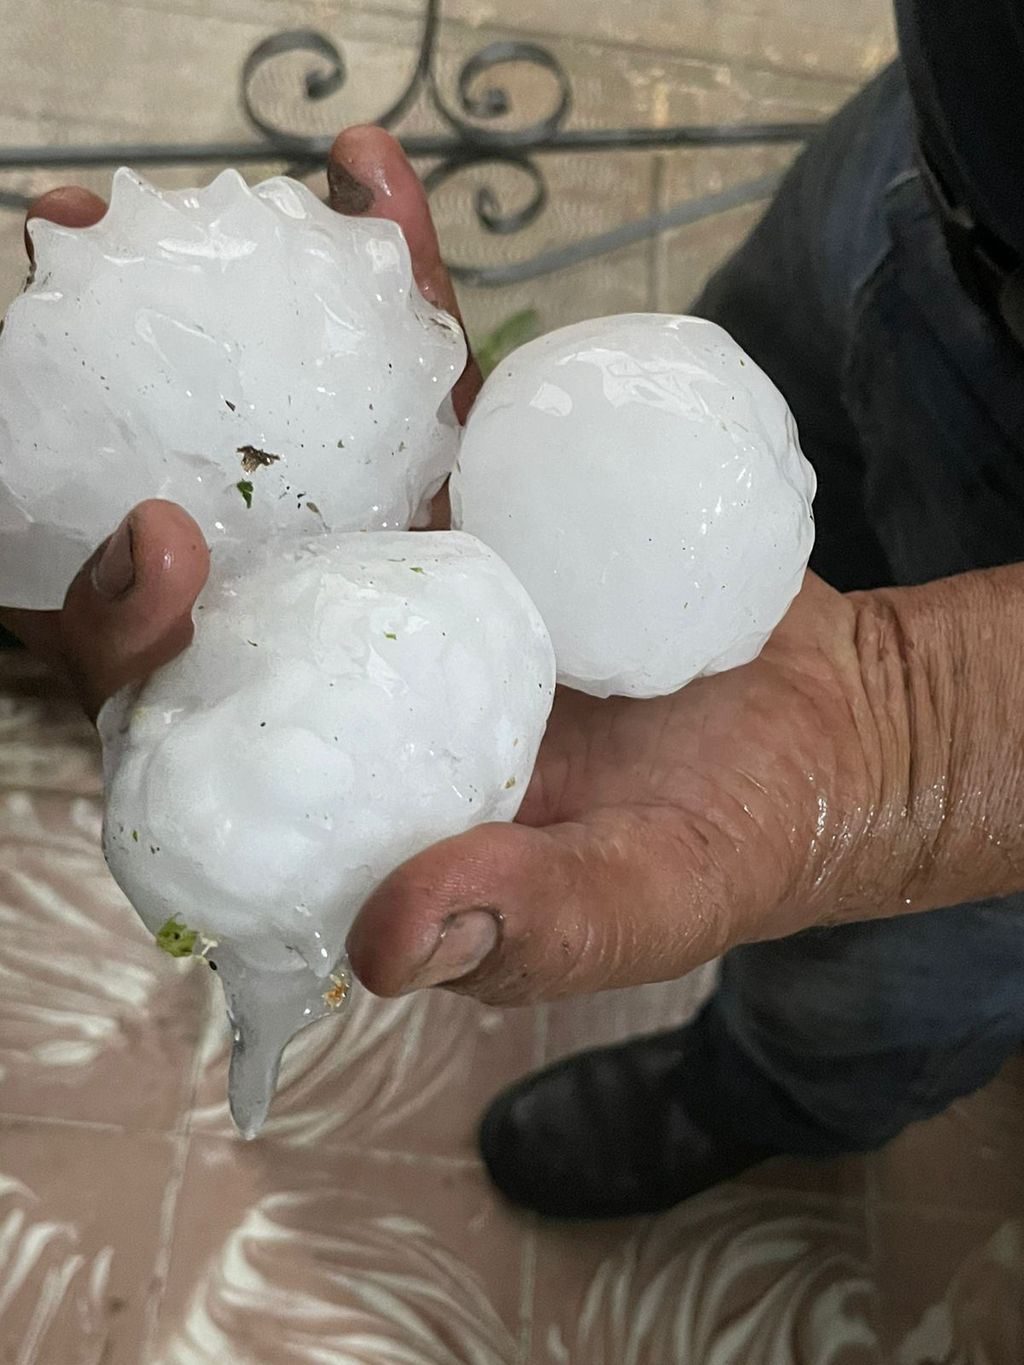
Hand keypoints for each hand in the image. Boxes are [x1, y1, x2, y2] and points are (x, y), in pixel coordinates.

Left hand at [0, 132, 923, 1005]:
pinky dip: (408, 291)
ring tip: (242, 209)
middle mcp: (348, 661)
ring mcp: (413, 558)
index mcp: (339, 781)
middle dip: (151, 439)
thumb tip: (389, 942)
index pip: (185, 719)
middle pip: (214, 557)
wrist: (820, 742)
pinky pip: (434, 382)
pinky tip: (378, 189)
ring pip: (311, 442)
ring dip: (263, 324)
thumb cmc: (713, 851)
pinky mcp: (491, 485)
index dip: (134, 636)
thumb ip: (523, 928)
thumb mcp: (627, 910)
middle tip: (122, 310)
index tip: (170, 547)